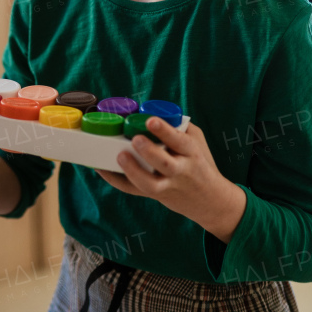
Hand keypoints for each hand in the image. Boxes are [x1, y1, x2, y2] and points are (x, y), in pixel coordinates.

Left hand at [96, 116, 246, 242]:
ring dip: (132, 170)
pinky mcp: (154, 195)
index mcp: (191, 154)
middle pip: (165, 164)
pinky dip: (115, 180)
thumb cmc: (200, 163)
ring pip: (149, 184)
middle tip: (135, 139)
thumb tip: (154, 110)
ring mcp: (166, 186)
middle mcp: (180, 171)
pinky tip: (100, 167)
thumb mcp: (198, 142)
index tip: (151, 121)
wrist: (210, 200)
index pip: (179, 142)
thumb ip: (180, 127)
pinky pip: (133, 190)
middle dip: (149, 152)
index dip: (165, 131)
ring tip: (119, 155)